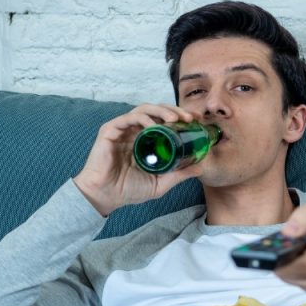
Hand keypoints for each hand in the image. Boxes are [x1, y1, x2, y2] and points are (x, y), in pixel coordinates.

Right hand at [73, 104, 201, 215]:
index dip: (181, 117)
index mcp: (146, 140)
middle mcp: (135, 131)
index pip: (165, 121)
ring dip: (161, 110)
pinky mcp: (110, 131)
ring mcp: (123, 130)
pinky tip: (154, 126)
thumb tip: (201, 167)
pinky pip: (128, 118)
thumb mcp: (160, 183)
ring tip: (175, 119)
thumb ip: (179, 175)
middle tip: (189, 118)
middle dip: (175, 110)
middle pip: (157, 111)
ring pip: (144, 109)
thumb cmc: (128, 190)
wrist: (104, 196)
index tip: (197, 121)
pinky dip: (142, 118)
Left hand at [276, 194, 305, 298]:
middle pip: (295, 274)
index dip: (282, 260)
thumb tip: (286, 233)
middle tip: (278, 249)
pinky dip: (297, 275)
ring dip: (289, 269)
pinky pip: (303, 286)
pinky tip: (302, 262)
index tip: (271, 251)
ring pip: (296, 281)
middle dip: (282, 262)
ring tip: (293, 253)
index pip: (302, 263)